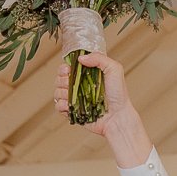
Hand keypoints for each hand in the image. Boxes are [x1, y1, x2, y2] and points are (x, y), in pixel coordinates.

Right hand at [57, 52, 151, 166]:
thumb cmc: (119, 95)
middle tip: (71, 83)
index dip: (64, 68)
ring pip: (57, 92)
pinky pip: (58, 106)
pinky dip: (62, 105)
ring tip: (75, 96)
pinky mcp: (73, 112)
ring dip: (62, 92)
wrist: (118, 117)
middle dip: (62, 80)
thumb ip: (99, 58)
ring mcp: (75, 99)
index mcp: (86, 75)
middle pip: (59, 79)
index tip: (68, 69)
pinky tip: (71, 106)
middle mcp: (79, 87)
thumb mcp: (114, 70)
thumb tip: (80, 58)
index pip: (67, 68)